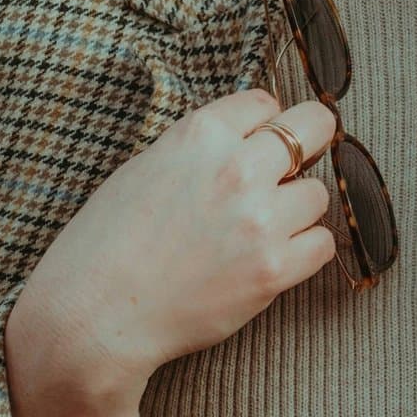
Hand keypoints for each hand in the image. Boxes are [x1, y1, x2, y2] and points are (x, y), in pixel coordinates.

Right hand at [9, 84, 340, 408]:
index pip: (263, 102)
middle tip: (296, 164)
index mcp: (200, 135)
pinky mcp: (273, 269)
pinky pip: (322, 244)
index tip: (259, 139)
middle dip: (309, 141)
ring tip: (262, 228)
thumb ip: (200, 149)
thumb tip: (245, 142)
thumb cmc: (105, 243)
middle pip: (314, 126)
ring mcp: (260, 219)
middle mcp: (237, 168)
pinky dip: (304, 250)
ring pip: (318, 193)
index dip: (264, 122)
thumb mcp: (146, 168)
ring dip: (297, 208)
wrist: (94, 315)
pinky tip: (275, 256)